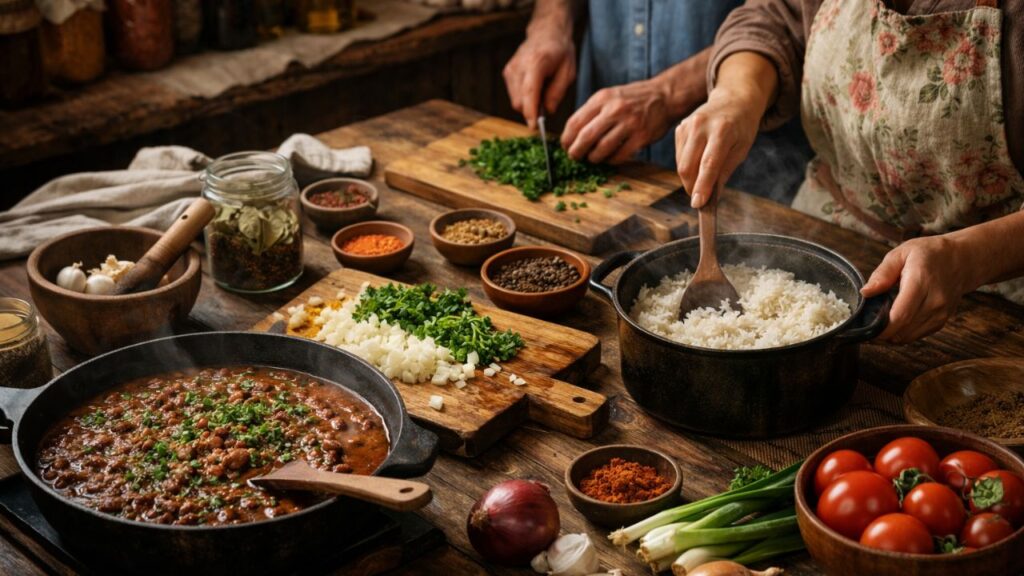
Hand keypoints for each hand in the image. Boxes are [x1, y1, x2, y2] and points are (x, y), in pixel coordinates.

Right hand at [503, 25, 574, 128]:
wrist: (546, 33)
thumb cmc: (560, 52)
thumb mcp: (568, 72)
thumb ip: (557, 92)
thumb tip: (547, 111)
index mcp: (536, 63)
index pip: (529, 92)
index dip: (531, 111)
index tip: (534, 127)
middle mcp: (519, 66)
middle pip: (519, 101)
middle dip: (532, 111)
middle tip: (547, 104)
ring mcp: (510, 70)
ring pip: (516, 101)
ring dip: (529, 104)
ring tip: (543, 90)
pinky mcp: (507, 73)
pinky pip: (514, 95)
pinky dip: (524, 98)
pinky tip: (536, 87)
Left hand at [560, 80, 673, 163]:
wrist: (664, 96)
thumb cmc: (632, 99)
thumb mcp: (609, 96)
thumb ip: (591, 112)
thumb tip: (571, 135)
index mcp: (602, 99)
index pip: (575, 122)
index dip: (567, 138)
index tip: (566, 146)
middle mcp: (615, 110)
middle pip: (586, 137)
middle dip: (576, 151)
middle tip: (574, 157)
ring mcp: (629, 123)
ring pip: (602, 148)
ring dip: (593, 158)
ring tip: (592, 158)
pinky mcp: (641, 137)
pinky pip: (620, 155)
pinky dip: (611, 160)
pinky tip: (609, 158)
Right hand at [674, 89, 761, 207]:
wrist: (734, 99)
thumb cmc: (742, 127)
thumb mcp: (742, 149)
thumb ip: (724, 172)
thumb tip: (710, 196)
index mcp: (722, 130)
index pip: (709, 164)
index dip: (702, 186)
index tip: (697, 204)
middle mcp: (701, 125)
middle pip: (687, 166)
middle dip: (692, 186)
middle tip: (700, 197)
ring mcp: (687, 125)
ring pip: (681, 164)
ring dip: (689, 178)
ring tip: (703, 178)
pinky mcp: (680, 128)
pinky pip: (679, 156)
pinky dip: (687, 166)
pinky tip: (698, 161)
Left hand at [861, 235, 978, 342]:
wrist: (962, 259)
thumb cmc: (928, 254)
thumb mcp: (901, 254)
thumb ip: (882, 273)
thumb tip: (865, 292)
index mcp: (921, 282)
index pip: (901, 315)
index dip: (881, 328)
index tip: (865, 328)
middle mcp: (934, 301)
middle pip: (903, 329)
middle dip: (881, 333)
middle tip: (866, 327)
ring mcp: (940, 313)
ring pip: (909, 336)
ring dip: (890, 335)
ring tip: (878, 324)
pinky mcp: (942, 320)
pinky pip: (917, 335)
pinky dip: (902, 334)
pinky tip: (894, 323)